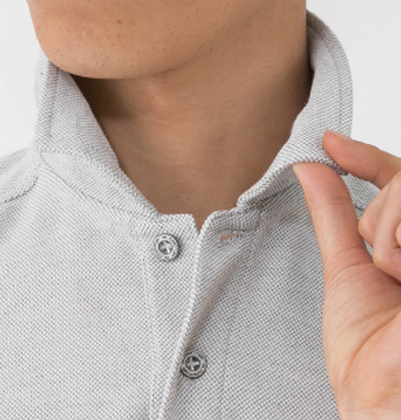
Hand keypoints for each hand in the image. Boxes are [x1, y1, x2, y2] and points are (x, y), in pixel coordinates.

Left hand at [292, 131, 400, 419]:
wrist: (378, 400)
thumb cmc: (367, 348)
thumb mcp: (346, 267)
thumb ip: (333, 214)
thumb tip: (309, 166)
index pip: (400, 178)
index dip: (366, 155)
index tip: (328, 142)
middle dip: (381, 207)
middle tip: (378, 252)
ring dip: (388, 226)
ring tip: (392, 271)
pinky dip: (398, 240)